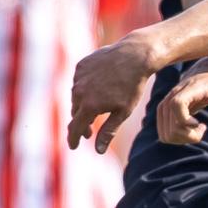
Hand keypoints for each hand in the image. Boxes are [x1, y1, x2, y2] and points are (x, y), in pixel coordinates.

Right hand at [67, 33, 158, 152]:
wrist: (135, 56)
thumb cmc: (132, 86)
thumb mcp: (123, 112)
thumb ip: (108, 132)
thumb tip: (97, 151)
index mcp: (89, 106)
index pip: (75, 128)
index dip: (73, 139)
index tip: (73, 146)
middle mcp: (79, 92)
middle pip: (75, 113)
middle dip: (82, 124)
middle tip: (90, 132)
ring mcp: (78, 77)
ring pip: (76, 97)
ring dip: (83, 105)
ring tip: (95, 110)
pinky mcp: (81, 66)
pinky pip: (79, 81)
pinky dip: (85, 88)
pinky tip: (96, 89)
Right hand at [157, 56, 207, 144]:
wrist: (203, 77)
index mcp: (186, 90)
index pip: (176, 104)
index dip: (185, 119)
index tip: (198, 124)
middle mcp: (170, 98)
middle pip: (172, 127)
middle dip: (189, 136)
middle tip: (202, 128)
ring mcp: (164, 107)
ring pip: (166, 135)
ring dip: (184, 139)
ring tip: (197, 129)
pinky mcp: (163, 115)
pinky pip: (165, 136)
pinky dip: (178, 139)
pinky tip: (189, 131)